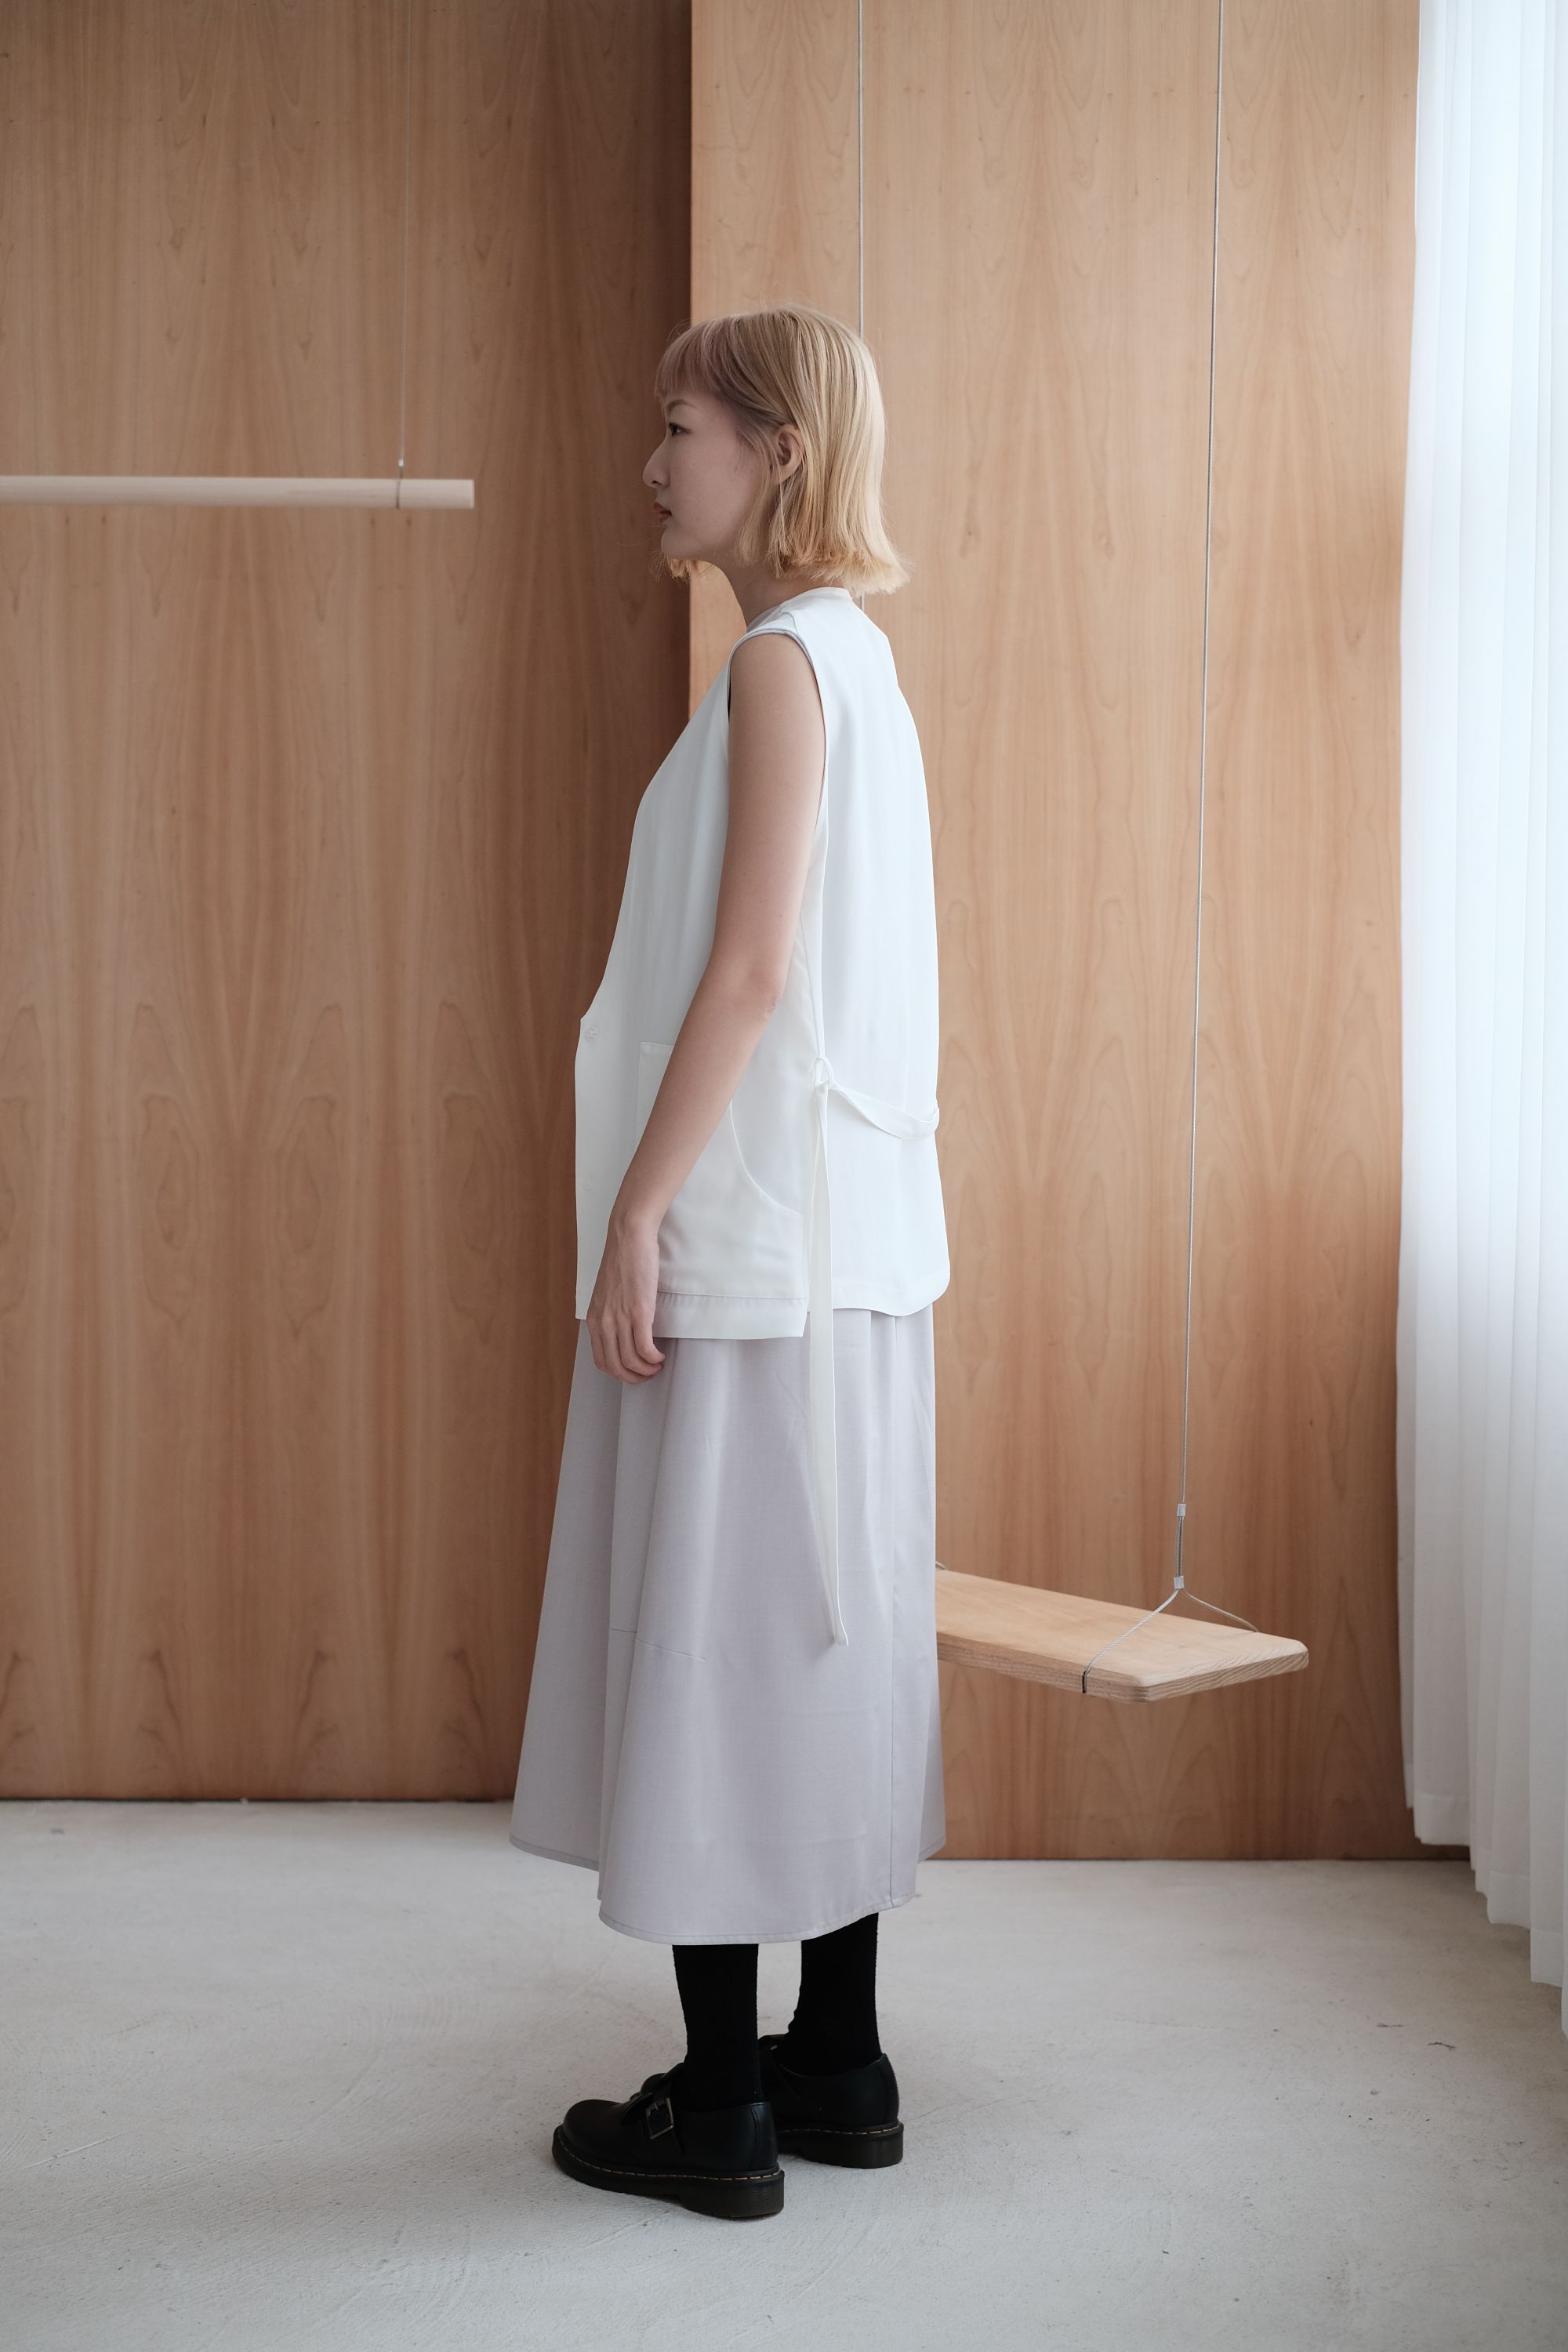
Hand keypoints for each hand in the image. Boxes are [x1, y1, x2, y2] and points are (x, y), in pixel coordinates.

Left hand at [586, 1207, 666, 1383]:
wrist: (628, 1237)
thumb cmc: (621, 1260)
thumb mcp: (606, 1293)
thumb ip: (610, 1313)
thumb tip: (621, 1332)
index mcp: (595, 1319)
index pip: (601, 1360)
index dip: (619, 1373)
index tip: (633, 1371)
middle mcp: (604, 1322)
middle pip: (616, 1366)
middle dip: (634, 1377)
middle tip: (648, 1374)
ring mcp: (621, 1318)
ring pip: (631, 1361)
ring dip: (647, 1370)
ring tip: (657, 1365)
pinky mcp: (639, 1311)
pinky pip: (644, 1348)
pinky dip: (654, 1358)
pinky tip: (660, 1356)